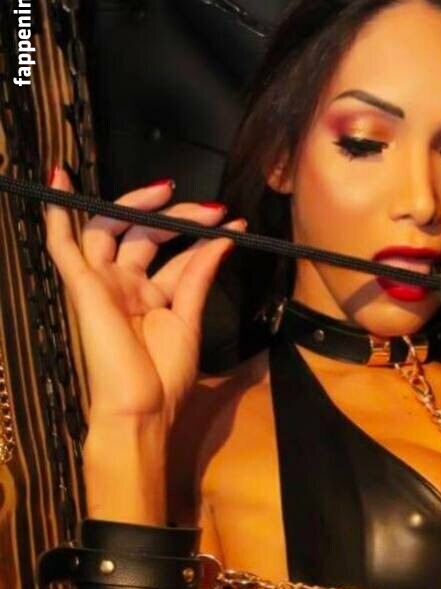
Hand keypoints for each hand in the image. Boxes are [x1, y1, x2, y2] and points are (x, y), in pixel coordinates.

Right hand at [44, 167, 246, 429]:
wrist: (142, 410)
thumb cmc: (164, 379)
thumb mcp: (189, 320)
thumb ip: (199, 276)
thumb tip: (224, 239)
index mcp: (149, 297)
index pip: (174, 254)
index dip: (202, 236)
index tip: (234, 224)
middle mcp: (123, 285)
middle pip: (143, 233)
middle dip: (178, 216)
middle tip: (211, 209)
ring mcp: (101, 283)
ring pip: (109, 227)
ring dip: (135, 204)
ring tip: (166, 190)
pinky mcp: (82, 287)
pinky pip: (62, 245)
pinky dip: (58, 214)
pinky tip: (60, 178)